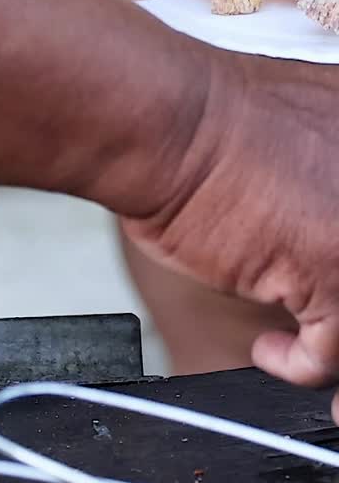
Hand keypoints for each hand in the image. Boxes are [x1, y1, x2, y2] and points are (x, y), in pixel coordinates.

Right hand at [123, 49, 338, 412]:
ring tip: (302, 346)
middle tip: (320, 317)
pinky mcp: (334, 272)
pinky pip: (332, 353)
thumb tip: (326, 208)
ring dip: (332, 343)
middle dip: (338, 301)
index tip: (329, 264)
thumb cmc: (198, 118)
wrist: (162, 123)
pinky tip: (270, 348)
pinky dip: (297, 364)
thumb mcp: (298, 127)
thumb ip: (328, 167)